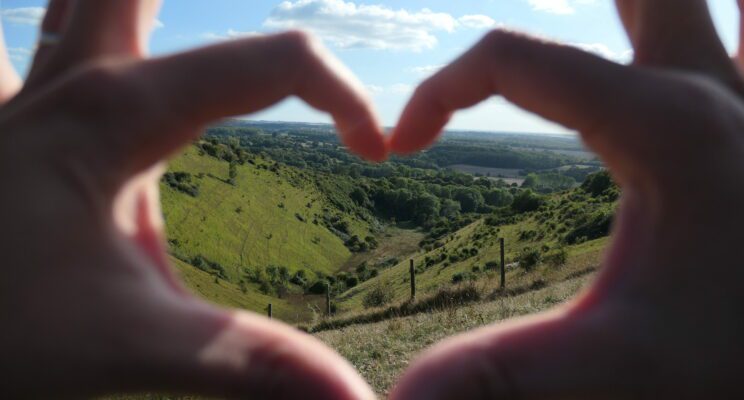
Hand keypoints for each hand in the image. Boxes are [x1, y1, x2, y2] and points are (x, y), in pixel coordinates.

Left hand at [0, 0, 383, 397]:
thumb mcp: (131, 347)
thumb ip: (248, 364)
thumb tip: (352, 398)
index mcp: (120, 115)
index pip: (274, 62)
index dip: (343, 96)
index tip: (375, 152)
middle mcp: (80, 80)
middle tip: (275, 42)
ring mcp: (43, 91)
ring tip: (173, 16)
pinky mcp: (31, 121)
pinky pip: (59, 41)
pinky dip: (90, 26)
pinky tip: (107, 46)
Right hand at [389, 1, 743, 398]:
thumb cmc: (741, 361)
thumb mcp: (619, 370)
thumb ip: (504, 375)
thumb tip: (403, 399)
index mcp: (659, 124)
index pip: (511, 60)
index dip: (439, 92)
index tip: (405, 147)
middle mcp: (707, 89)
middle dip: (582, 4)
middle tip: (503, 55)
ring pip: (715, 0)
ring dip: (642, 7)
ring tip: (611, 18)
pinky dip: (735, 20)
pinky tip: (725, 22)